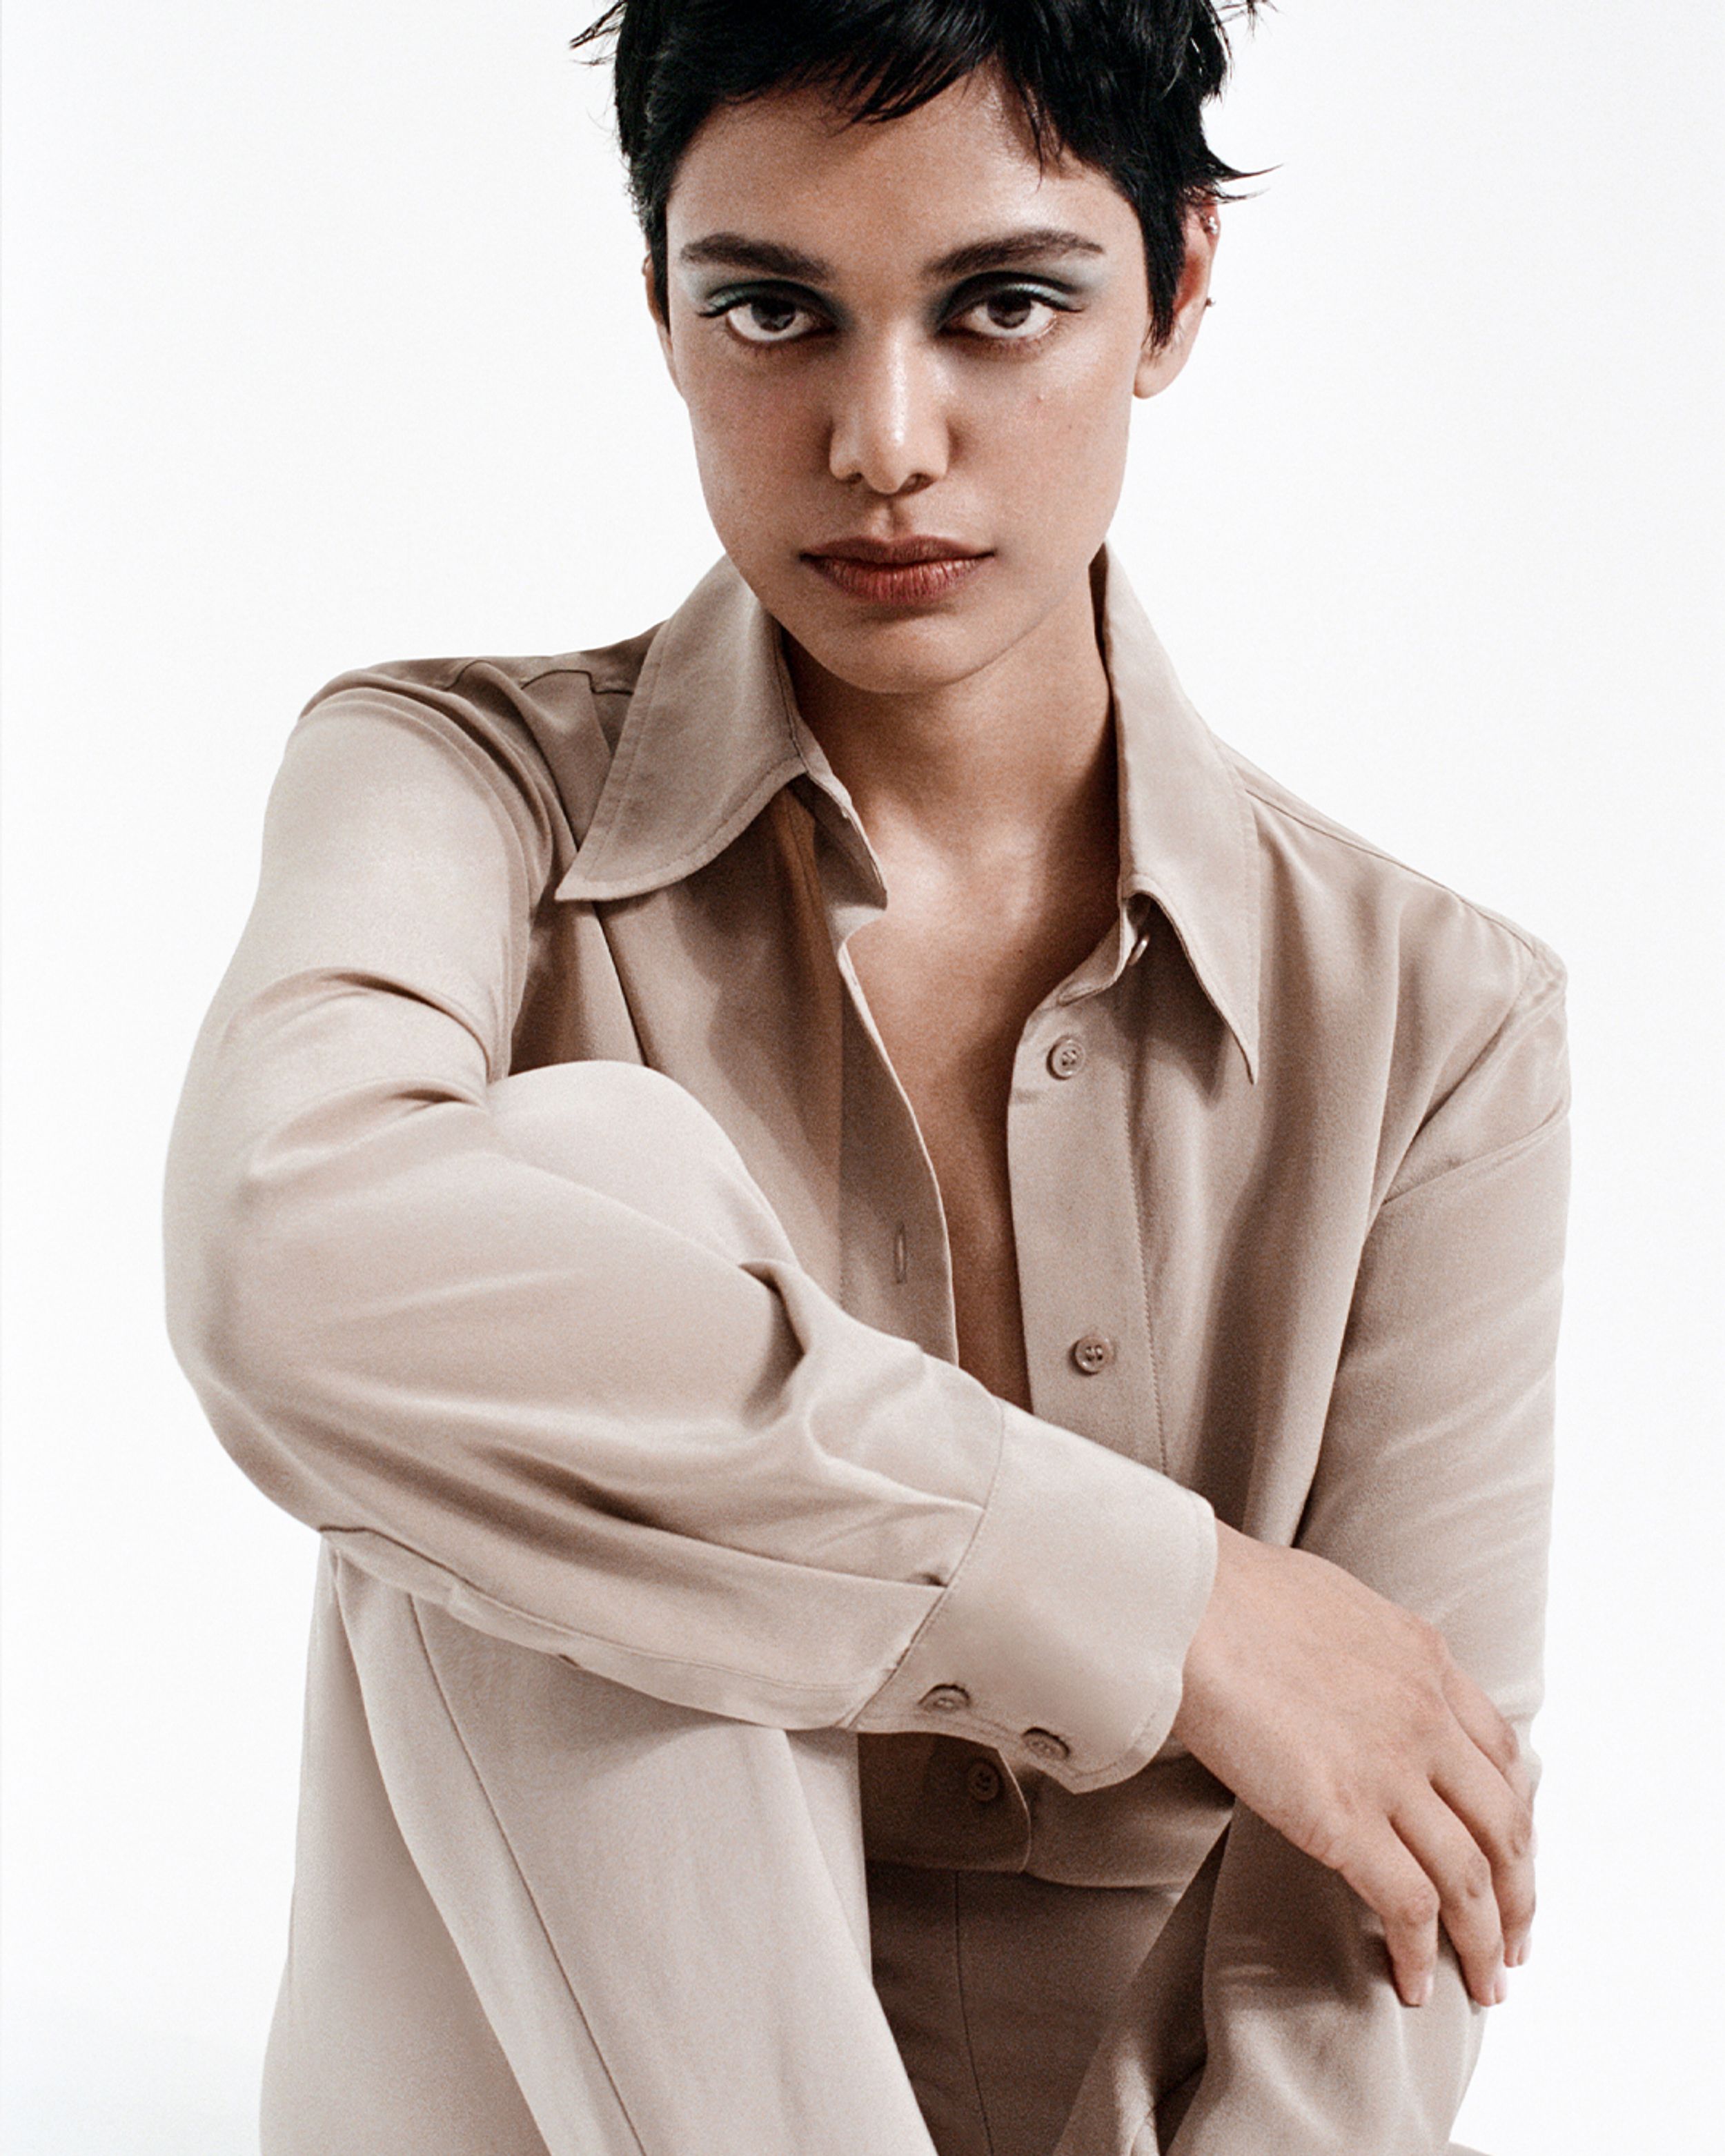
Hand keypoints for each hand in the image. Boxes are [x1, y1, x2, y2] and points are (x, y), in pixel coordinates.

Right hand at [1171, 1522, 1534, 2009]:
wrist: (1188, 1601)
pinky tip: (1413, 1984)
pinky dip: (1418, 1953)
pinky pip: (1409, 1906)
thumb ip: (1364, 1648)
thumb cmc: (1229, 1590)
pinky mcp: (1344, 1818)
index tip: (1511, 1855)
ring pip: (1472, 1879)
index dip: (1514, 1816)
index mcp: (1425, 1659)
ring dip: (1485, 1942)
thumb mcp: (1333, 1602)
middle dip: (1518, 1895)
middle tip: (1515, 1941)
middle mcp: (1426, 1717)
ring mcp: (1391, 1771)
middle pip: (1504, 1826)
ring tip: (1485, 1986)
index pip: (1501, 1754)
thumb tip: (1349, 1673)